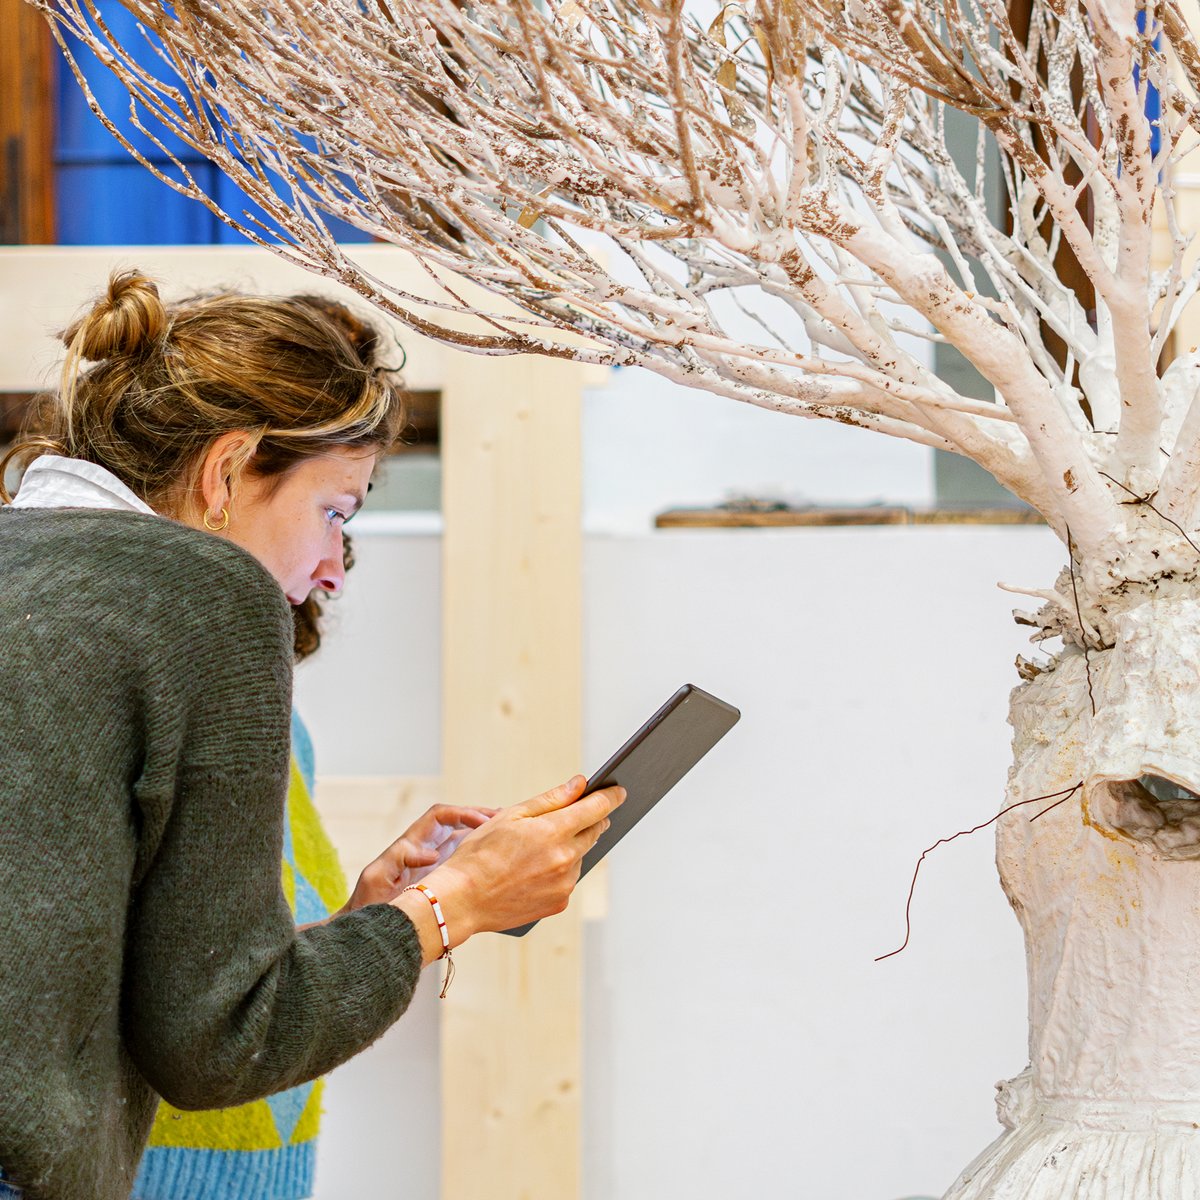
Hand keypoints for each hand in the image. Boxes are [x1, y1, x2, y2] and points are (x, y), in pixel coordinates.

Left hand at [340, 804, 495, 914]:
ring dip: (483, 834)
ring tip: (508, 831)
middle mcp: (425, 850)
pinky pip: (463, 864)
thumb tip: (430, 854)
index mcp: (412, 844)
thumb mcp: (377, 877)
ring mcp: (435, 867)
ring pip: (463, 842)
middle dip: (479, 816)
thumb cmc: (369, 904)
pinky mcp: (441, 884)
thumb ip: (399, 858)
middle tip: (505, 818)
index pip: (440, 816)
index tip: (483, 821)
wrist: (369, 932)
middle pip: (456, 823)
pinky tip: (498, 864)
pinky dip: (481, 859)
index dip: (463, 813)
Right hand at [395, 775, 624, 956]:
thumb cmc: (480, 853)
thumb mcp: (512, 816)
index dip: (611, 797)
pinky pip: (568, 879)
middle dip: (591, 820)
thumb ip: (551, 799)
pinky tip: (535, 869)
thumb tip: (580, 784)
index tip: (619, 791)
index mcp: (554, 832)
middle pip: (594, 832)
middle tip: (579, 814)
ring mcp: (564, 884)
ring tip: (538, 848)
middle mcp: (565, 859)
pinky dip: (560, 870)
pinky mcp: (559, 903)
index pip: (597, 808)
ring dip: (570, 847)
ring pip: (580, 856)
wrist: (463, 899)